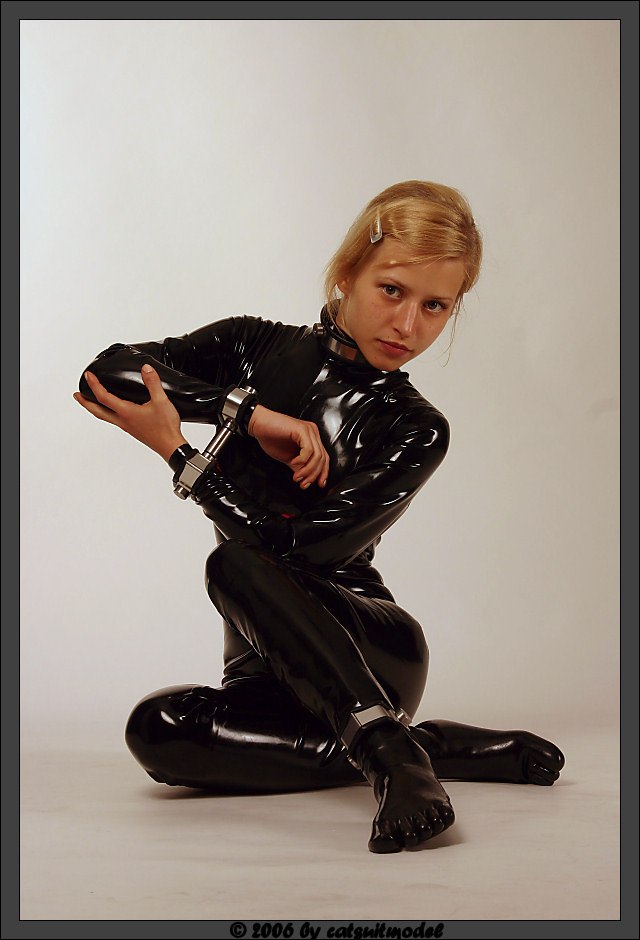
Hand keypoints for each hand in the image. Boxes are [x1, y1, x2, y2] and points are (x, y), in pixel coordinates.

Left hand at [73, 365, 187, 461]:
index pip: (103, 397)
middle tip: (77, 395)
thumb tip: (146, 369)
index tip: (88, 376)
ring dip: (94, 408)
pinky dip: (106, 413)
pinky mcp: (132, 429)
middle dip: (85, 402)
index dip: (94, 385)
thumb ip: (153, 383)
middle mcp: (122, 420)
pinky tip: (113, 410)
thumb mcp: (161, 401)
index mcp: (126, 412)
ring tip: (90, 402)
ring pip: (104, 416)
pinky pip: (113, 419)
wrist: (170, 446)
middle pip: (97, 411)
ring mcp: (126, 426)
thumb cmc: (165, 428)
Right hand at [248, 405, 328, 488]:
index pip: (324, 458)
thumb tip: (307, 479)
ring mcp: (308, 430)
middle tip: (303, 483)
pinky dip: (302, 460)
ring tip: (297, 476)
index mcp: (312, 439)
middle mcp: (313, 433)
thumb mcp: (288, 457)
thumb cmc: (270, 437)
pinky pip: (308, 450)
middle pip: (322, 458)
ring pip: (317, 456)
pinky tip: (293, 462)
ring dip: (307, 470)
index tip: (318, 484)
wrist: (258, 424)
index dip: (323, 473)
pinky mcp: (302, 430)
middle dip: (313, 475)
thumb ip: (299, 467)